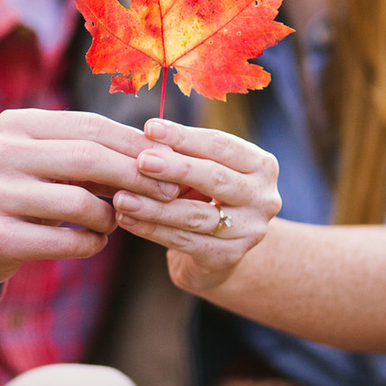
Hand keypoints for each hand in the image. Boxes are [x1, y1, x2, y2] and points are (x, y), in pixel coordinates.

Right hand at [0, 109, 177, 289]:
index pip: (92, 127)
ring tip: (117, 220)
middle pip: (89, 159)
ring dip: (113, 215)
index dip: (136, 145)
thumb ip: (88, 148)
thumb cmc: (17, 187)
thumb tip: (159, 149)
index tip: (172, 160)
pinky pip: (65, 241)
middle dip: (137, 176)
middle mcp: (1, 153)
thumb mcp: (41, 156)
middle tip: (167, 192)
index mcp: (17, 125)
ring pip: (81, 203)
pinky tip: (95, 241)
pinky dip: (92, 243)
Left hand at [113, 118, 281, 293]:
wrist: (220, 250)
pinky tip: (127, 220)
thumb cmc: (206, 196)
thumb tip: (149, 135)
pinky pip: (184, 241)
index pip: (222, 146)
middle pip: (216, 179)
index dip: (185, 136)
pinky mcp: (228, 258)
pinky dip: (152, 230)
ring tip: (122, 197)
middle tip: (141, 161)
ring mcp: (249, 231)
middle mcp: (264, 198)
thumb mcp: (202, 171)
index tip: (151, 127)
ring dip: (155, 206)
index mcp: (262, 166)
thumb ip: (184, 154)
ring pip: (196, 215)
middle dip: (175, 168)